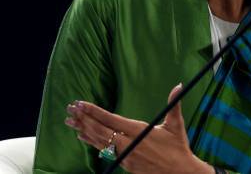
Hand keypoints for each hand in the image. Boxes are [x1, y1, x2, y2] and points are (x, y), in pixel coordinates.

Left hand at [64, 83, 213, 173]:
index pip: (111, 119)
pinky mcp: (125, 164)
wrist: (179, 173)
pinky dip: (93, 142)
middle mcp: (128, 143)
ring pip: (100, 141)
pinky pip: (105, 150)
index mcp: (138, 131)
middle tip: (70, 109)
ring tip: (71, 122)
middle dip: (84, 119)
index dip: (94, 111)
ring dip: (85, 130)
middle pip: (100, 130)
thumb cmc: (178, 148)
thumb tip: (179, 85)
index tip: (81, 104)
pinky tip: (84, 136)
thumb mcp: (176, 125)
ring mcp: (125, 155)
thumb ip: (174, 104)